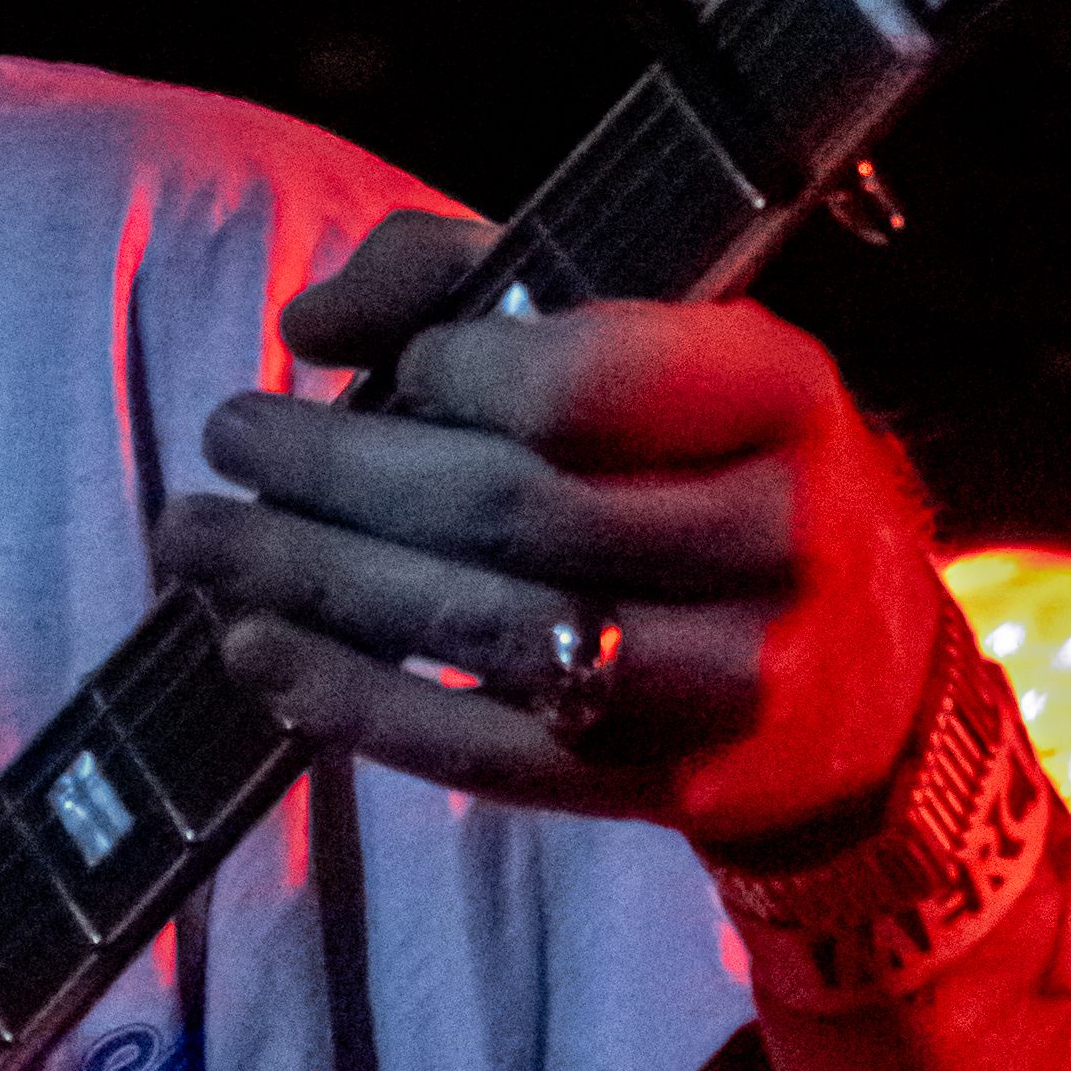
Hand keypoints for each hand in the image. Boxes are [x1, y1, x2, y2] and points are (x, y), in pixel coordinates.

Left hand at [152, 207, 943, 846]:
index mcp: (779, 394)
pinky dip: (356, 703)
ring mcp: (729, 679)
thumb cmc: (717, 471)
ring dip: (316, 589)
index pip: (586, 380)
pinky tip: (259, 653)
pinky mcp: (670, 786)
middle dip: (337, 474)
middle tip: (224, 438)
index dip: (452, 373)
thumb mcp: (659, 346)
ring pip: (488, 632)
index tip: (381, 369)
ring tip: (200, 546)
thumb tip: (312, 321)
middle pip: (513, 509)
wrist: (870, 684)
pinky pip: (489, 751)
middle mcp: (776, 536)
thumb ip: (480, 285)